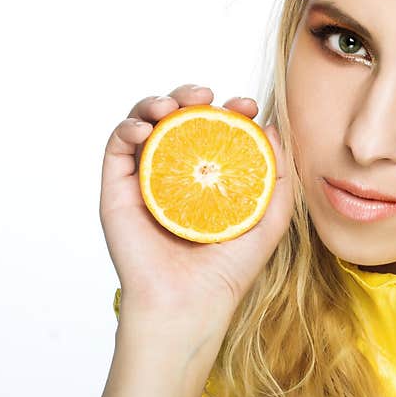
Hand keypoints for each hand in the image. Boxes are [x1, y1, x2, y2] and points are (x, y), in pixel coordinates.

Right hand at [99, 84, 293, 344]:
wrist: (190, 301)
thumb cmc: (231, 267)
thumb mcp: (271, 215)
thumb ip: (279, 171)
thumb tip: (270, 125)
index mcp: (209, 176)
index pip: (215, 129)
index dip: (229, 109)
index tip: (245, 105)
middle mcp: (176, 173)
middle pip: (178, 119)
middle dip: (190, 96)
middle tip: (206, 95)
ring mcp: (145, 180)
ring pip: (145, 124)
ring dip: (156, 102)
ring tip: (172, 105)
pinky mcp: (117, 191)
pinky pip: (116, 148)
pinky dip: (127, 127)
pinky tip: (145, 127)